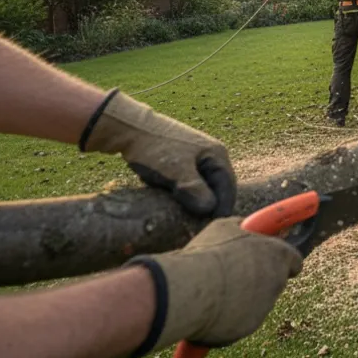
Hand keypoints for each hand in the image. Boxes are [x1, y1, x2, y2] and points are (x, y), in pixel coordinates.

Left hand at [82, 91, 235, 215]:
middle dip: (210, 207)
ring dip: (197, 201)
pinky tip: (177, 204)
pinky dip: (187, 194)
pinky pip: (192, 183)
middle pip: (218, 188)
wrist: (129, 128)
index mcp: (217, 155)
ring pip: (204, 186)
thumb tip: (210, 211)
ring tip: (187, 218)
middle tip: (199, 227)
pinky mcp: (184, 161)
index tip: (212, 229)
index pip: (229, 188)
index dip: (222, 210)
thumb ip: (195, 190)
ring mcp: (198, 157)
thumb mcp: (176, 171)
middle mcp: (212, 155)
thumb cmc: (155, 149)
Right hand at [129, 218, 303, 352]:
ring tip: (211, 290)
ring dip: (238, 298)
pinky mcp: (247, 328)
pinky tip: (206, 307)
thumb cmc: (209, 254)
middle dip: (255, 280)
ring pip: (254, 303)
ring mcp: (264, 308)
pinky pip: (237, 322)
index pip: (294, 261)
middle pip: (272, 282)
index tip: (271, 260)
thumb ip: (241, 228)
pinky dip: (226, 317)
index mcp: (278, 255)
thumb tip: (242, 227)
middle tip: (230, 275)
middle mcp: (277, 283)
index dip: (281, 261)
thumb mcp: (225, 227)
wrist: (193, 290)